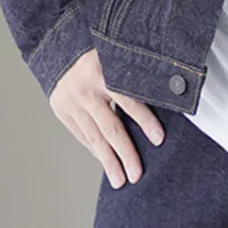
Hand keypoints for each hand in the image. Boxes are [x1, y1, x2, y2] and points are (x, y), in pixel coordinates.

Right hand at [48, 47, 166, 187]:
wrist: (61, 47)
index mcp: (104, 71)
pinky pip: (82, 135)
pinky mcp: (61, 110)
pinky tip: (105, 162)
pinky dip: (95, 149)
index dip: (145, 121)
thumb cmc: (101, 51)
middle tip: (137, 175)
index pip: (129, 100)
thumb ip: (135, 72)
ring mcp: (71, 101)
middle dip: (126, 153)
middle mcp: (86, 89)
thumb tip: (167, 93)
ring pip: (94, 137)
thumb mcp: (117, 54)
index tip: (159, 140)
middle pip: (110, 127)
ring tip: (120, 180)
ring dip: (108, 161)